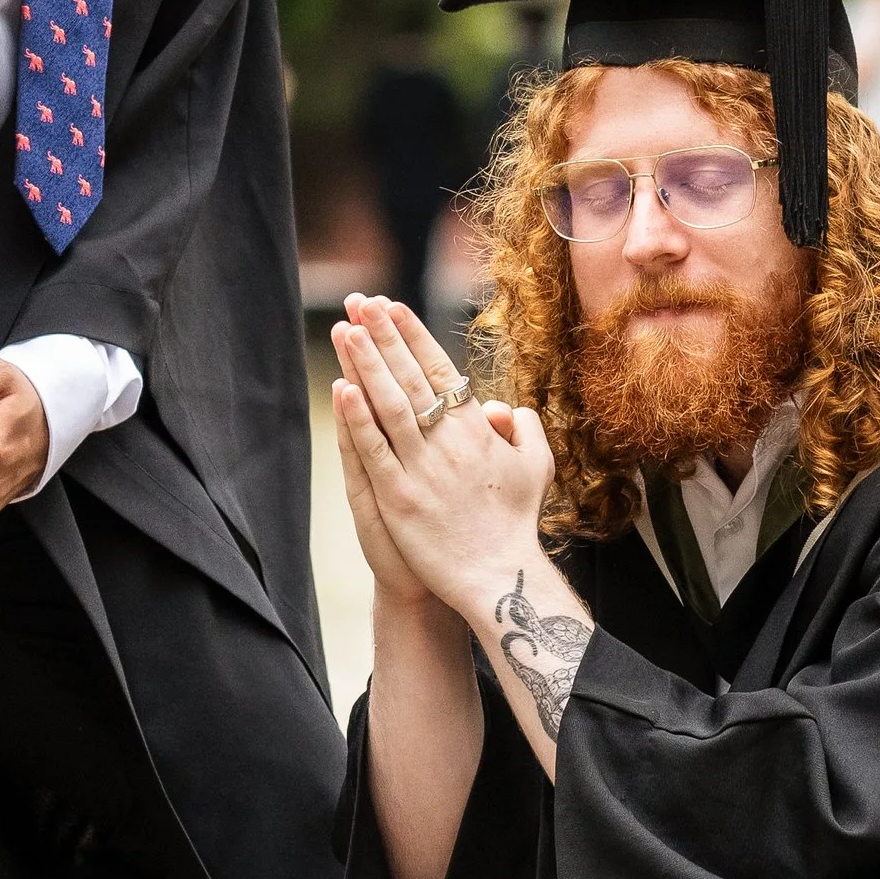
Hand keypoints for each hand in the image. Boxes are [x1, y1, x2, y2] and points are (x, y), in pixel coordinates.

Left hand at [328, 297, 549, 621]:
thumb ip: (523, 428)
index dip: (412, 336)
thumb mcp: (537, 467)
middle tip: (360, 301)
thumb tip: (504, 405)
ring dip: (366, 363)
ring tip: (346, 329)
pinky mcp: (399, 498)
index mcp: (478, 429)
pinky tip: (342, 389)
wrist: (499, 577)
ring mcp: (422, 468)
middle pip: (410, 376)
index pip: (439, 370)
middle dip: (383, 335)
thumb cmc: (517, 524)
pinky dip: (357, 419)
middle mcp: (449, 441)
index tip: (391, 306)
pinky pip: (374, 450)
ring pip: (389, 404)